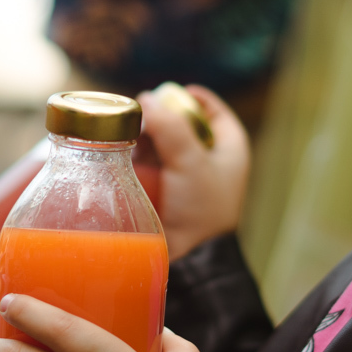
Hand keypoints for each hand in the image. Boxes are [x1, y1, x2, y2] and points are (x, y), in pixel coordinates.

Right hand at [140, 84, 248, 258]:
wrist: (191, 258)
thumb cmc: (203, 210)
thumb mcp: (190, 161)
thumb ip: (170, 127)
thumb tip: (147, 100)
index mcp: (230, 146)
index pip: (211, 109)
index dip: (188, 98)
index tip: (166, 93)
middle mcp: (210, 158)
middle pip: (180, 123)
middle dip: (158, 118)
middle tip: (137, 115)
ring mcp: (187, 175)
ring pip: (161, 143)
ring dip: (143, 138)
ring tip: (126, 137)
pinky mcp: (167, 190)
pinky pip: (149, 165)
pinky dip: (136, 159)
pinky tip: (122, 156)